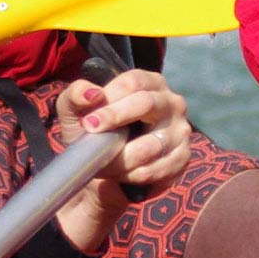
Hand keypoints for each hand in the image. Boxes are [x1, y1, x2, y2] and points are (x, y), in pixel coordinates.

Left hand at [55, 69, 191, 198]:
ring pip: (151, 144)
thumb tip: (92, 94)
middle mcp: (171, 102)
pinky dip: (133, 175)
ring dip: (121, 157)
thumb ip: (76, 95)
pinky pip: (157, 169)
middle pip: (147, 104)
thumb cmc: (93, 133)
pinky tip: (120, 174)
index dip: (110, 99)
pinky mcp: (182, 157)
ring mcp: (180, 130)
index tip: (90, 120)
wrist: (105, 169)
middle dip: (116, 119)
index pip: (133, 82)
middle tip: (93, 133)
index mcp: (149, 83)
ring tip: (102, 163)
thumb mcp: (76, 112)